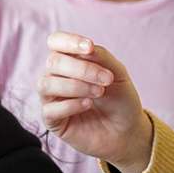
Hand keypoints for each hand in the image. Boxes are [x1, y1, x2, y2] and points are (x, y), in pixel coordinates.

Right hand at [38, 32, 153, 172]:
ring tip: (99, 92)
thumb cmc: (120, 99)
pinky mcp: (52, 121)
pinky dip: (70, 105)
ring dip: (76, 86)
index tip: (90, 47)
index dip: (69, 41)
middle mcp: (56, 76)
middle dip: (82, 69)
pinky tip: (88, 105)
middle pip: (53, 62)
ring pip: (46, 83)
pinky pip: (50, 109)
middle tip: (106, 80)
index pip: (56, 42)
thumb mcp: (117, 73)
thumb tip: (86, 48)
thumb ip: (101, 57)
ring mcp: (52, 98)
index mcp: (70, 60)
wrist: (127, 131)